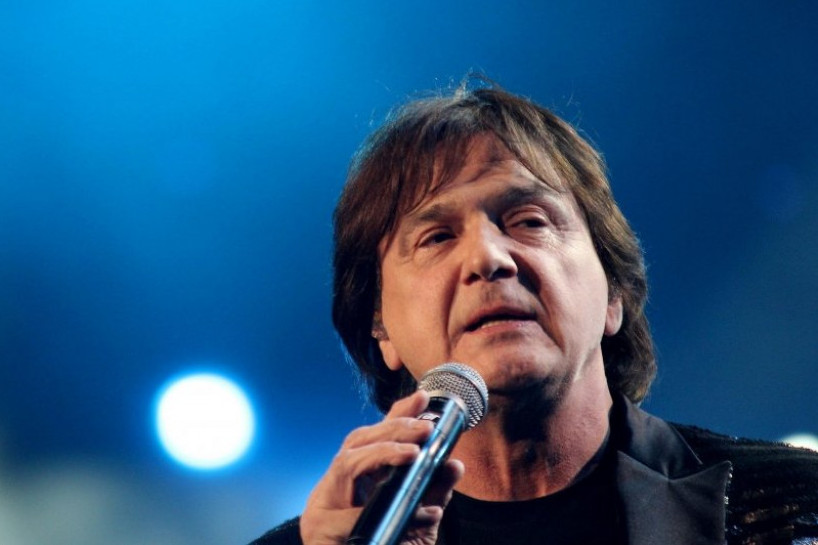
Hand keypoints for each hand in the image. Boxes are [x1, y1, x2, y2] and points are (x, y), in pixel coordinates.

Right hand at [300, 390, 464, 544]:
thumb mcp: (417, 525)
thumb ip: (432, 494)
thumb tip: (454, 463)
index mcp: (359, 482)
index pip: (374, 438)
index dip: (395, 415)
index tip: (421, 397)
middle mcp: (337, 488)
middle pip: (357, 441)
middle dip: (392, 429)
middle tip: (424, 428)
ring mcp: (324, 507)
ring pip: (346, 463)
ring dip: (381, 453)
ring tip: (413, 453)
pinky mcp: (320, 531)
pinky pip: (347, 512)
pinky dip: (379, 511)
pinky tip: (409, 511)